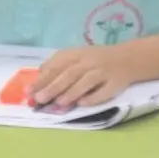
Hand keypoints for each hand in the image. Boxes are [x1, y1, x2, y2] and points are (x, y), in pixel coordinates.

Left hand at [31, 43, 147, 110]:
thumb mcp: (77, 56)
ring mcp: (104, 72)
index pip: (57, 65)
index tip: (30, 90)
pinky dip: (93, 97)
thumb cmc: (97, 59)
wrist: (129, 58)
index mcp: (77, 53)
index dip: (43, 78)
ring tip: (58, 103)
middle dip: (53, 86)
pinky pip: (104, 91)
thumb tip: (39, 76)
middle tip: (40, 99)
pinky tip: (82, 104)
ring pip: (86, 81)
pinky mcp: (116, 83)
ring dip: (71, 92)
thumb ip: (59, 64)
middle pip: (70, 73)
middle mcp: (90, 61)